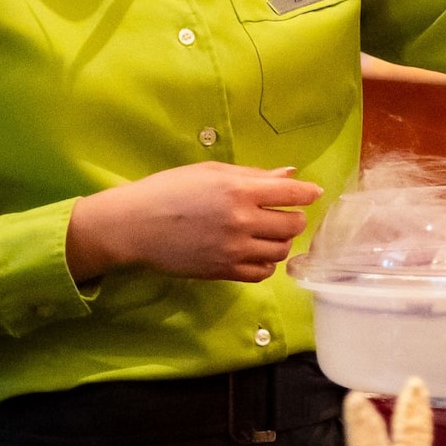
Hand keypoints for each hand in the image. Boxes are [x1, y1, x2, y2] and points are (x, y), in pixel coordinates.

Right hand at [66, 163, 322, 283]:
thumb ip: (253, 175)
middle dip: (294, 218)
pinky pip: (262, 273)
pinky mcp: (224, 272)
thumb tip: (290, 175)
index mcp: (239, 190)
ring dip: (281, 241)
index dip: (308, 193)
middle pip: (294, 225)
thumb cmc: (168, 190)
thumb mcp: (211, 172)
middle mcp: (242, 221)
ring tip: (266, 233)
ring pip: (281, 251)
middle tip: (283, 214)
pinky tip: (255, 253)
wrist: (133, 226)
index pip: (293, 194)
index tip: (312, 193)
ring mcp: (234, 250)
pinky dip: (266, 264)